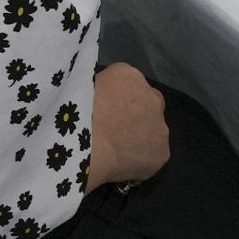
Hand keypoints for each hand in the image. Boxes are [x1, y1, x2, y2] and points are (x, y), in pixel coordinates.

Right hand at [85, 61, 171, 188]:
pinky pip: (152, 155)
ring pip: (153, 131)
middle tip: (114, 128)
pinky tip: (122, 162)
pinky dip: (140, 159)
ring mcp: (161, 126)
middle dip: (135, 115)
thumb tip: (105, 97)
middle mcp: (153, 97)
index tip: (106, 109)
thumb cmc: (76, 111)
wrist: (86, 143)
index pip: (130, 84)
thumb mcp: (84, 85)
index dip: (119, 99)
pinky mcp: (162, 152)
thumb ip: (102, 88)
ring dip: (140, 136)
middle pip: (148, 105)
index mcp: (130, 76)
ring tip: (116, 148)